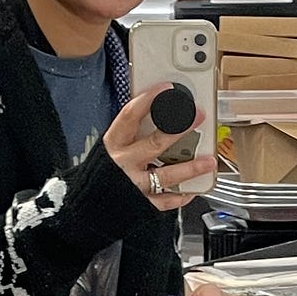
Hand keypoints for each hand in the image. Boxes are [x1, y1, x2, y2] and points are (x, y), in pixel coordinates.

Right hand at [104, 88, 206, 211]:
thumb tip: (158, 113)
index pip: (129, 116)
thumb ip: (132, 133)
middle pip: (154, 144)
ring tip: (208, 161)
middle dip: (179, 129)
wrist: (88, 207)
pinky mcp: (140, 204)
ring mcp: (133, 185)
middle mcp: (123, 164)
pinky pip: (164, 201)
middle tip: (198, 117)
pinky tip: (191, 190)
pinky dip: (180, 196)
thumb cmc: (102, 173)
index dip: (148, 100)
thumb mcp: (112, 147)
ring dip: (190, 168)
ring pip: (165, 175)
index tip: (166, 88)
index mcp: (113, 144)